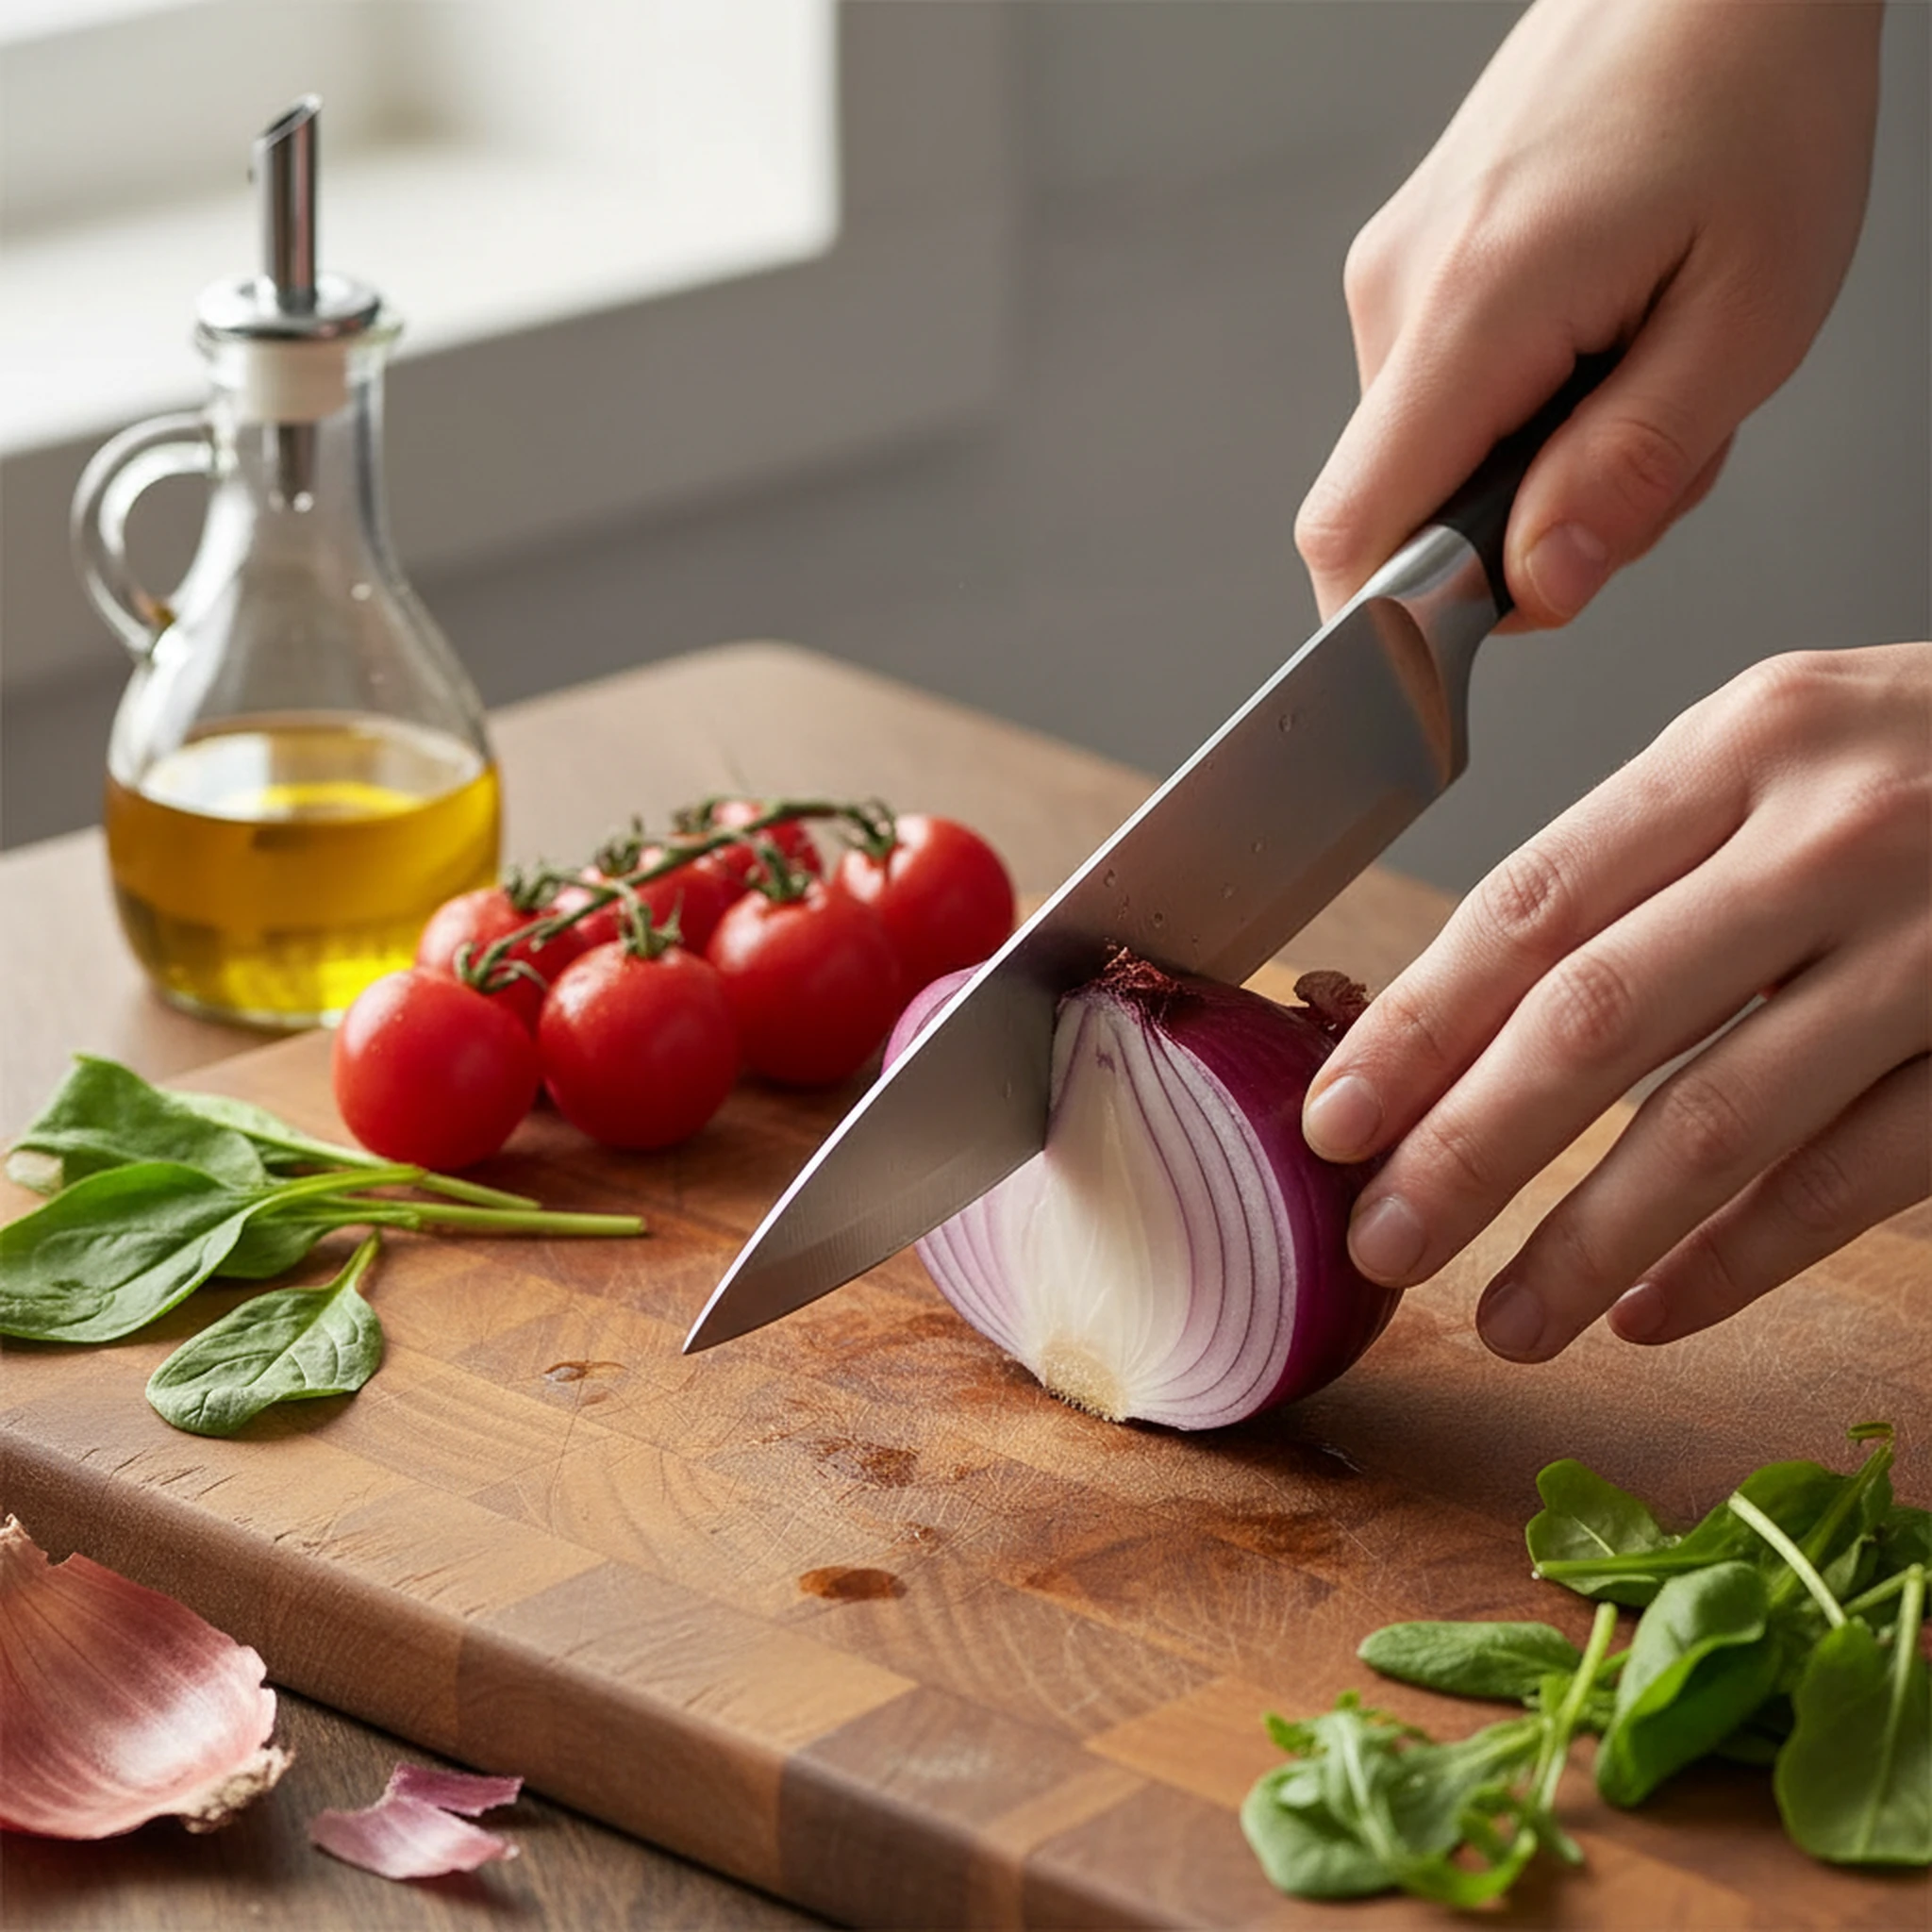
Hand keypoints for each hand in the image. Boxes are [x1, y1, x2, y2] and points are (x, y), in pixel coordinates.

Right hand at [1295, 0, 1883, 624]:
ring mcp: (1395, 270)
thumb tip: (1535, 590)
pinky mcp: (1414, 258)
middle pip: (1403, 508)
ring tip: (1648, 367)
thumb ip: (1632, 468)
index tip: (1492, 627)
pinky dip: (1529, 406)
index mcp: (1472, 307)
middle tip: (1656, 449)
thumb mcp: (1749, 313)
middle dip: (1521, 533)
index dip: (1396, 624)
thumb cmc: (1758, 93)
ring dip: (1539, 464)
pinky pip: (1443, 394)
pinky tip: (1609, 337)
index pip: (1352, 533)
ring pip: (1432, 455)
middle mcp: (1398, 290)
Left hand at [1301, 643, 1929, 1357]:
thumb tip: (1457, 1020)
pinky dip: (1737, 1262)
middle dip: (1467, 1150)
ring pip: (1718, 1123)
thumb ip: (1644, 861)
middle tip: (1381, 1242)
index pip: (1530, 905)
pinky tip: (1652, 1314)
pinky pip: (1849, 1181)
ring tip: (1501, 1319)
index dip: (1415, 1027)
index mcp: (1744, 744)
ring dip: (1588, 1242)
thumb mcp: (1784, 751)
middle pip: (1595, 1018)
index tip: (1332, 1119)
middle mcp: (1833, 833)